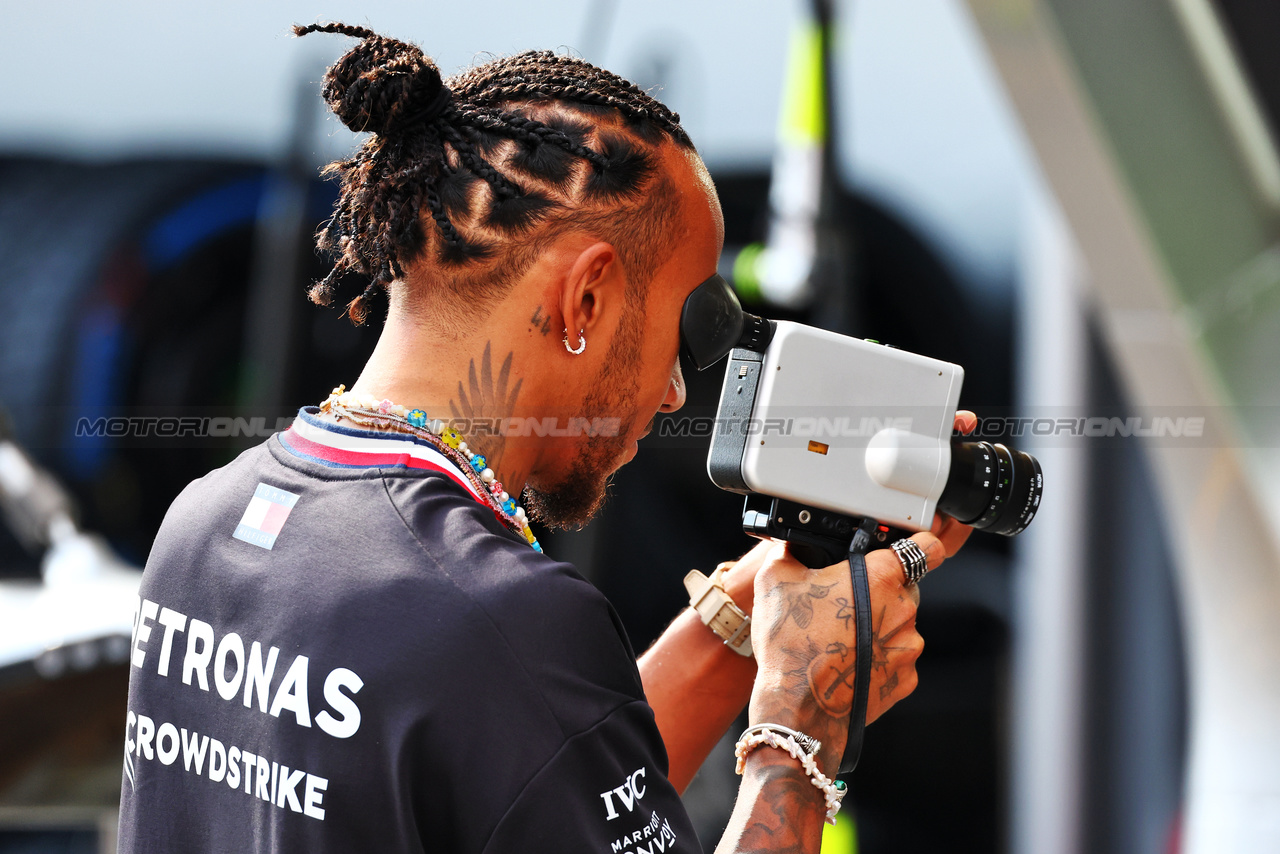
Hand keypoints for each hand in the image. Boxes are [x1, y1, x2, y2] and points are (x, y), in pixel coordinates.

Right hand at [745, 530, 962, 771]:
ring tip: (840, 641)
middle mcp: (902, 610)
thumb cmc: (790, 644)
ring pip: (899, 627)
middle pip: (903, 589)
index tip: (914, 549)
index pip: (925, 548)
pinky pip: (896, 660)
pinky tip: (849, 664)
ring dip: (878, 629)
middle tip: (844, 606)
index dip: (921, 544)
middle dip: (879, 593)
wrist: (797, 707)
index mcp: (880, 577)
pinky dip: (879, 661)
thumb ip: (791, 552)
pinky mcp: (905, 680)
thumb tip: (791, 546)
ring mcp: (907, 647)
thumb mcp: (775, 580)